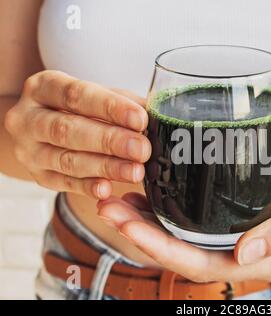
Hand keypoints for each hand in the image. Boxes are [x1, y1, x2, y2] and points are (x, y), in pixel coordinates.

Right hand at [4, 70, 150, 198]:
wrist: (45, 130)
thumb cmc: (81, 110)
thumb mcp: (99, 97)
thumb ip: (125, 104)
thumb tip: (158, 114)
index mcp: (44, 87)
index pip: (76, 95)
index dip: (110, 107)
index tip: (140, 119)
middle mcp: (27, 118)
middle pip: (68, 130)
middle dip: (109, 141)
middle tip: (142, 149)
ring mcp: (29, 150)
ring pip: (67, 160)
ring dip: (105, 167)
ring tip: (135, 172)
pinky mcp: (38, 176)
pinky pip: (63, 184)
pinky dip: (87, 187)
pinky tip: (107, 188)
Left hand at [97, 143, 270, 281]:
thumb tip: (245, 256)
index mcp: (260, 259)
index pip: (202, 265)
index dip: (163, 250)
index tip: (130, 226)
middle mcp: (239, 252)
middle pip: (180, 252)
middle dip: (140, 233)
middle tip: (108, 206)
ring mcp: (229, 235)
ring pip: (178, 237)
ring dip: (142, 221)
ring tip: (111, 197)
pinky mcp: (223, 216)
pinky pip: (186, 220)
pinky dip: (159, 208)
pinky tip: (139, 190)